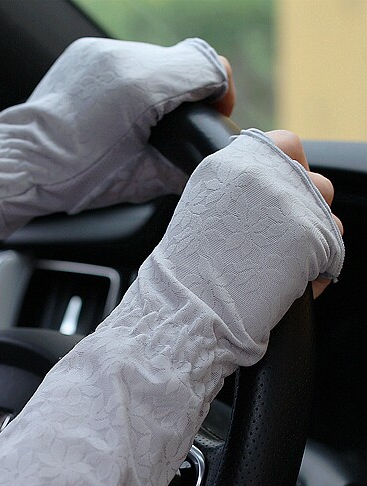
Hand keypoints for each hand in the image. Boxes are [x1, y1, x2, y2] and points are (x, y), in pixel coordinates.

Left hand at [0, 37, 230, 212]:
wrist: (20, 166)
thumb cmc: (74, 180)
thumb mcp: (138, 181)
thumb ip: (181, 163)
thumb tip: (205, 160)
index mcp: (142, 89)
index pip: (206, 66)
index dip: (218, 91)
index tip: (213, 110)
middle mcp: (122, 59)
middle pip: (180, 62)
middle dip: (183, 92)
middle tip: (170, 126)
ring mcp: (100, 51)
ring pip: (150, 59)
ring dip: (153, 86)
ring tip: (135, 121)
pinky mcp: (83, 52)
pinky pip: (121, 61)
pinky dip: (126, 82)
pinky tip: (112, 110)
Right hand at [132, 129, 344, 367]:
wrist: (186, 310)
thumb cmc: (183, 275)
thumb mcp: (199, 214)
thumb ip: (236, 194)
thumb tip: (267, 199)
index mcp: (233, 163)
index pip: (285, 144)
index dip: (287, 172)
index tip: (278, 198)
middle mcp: (265, 173)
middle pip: (313, 179)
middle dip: (304, 210)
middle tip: (278, 241)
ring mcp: (292, 204)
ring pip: (328, 214)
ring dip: (314, 238)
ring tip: (283, 266)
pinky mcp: (312, 237)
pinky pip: (333, 250)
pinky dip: (318, 270)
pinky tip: (289, 284)